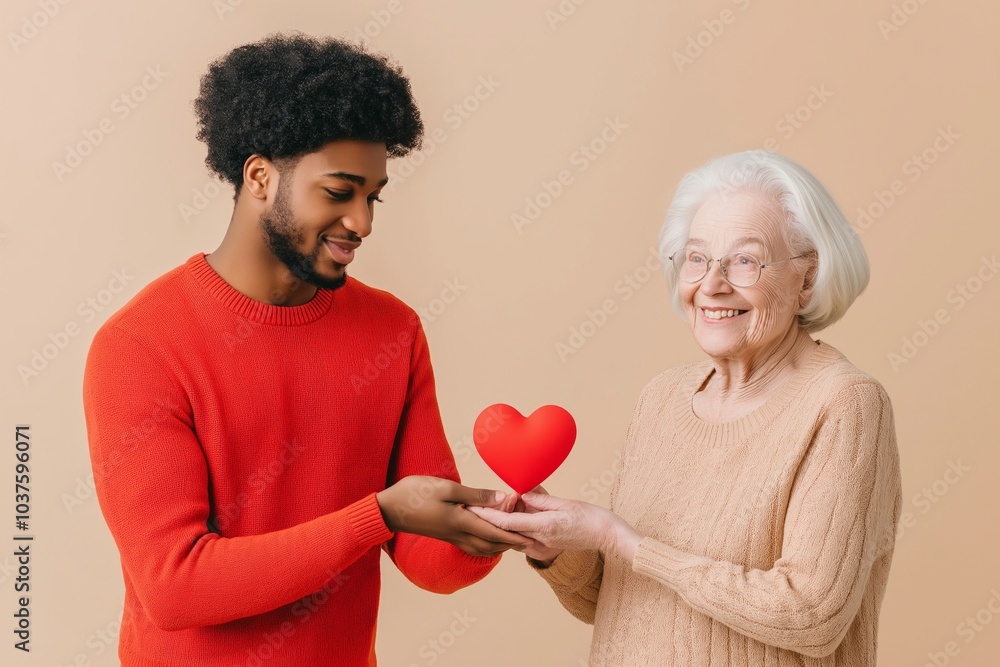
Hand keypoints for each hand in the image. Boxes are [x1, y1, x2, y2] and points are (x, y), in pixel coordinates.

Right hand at [376, 476, 530, 556]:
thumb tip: (501, 499)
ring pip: (482, 547)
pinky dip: (486, 545)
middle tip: (529, 541)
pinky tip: (488, 540)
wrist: (389, 510)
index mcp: (461, 522)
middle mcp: (459, 533)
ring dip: (500, 546)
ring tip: (514, 542)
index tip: (530, 537)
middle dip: (511, 543)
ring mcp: (451, 536)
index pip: (494, 531)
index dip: (514, 535)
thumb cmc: (416, 494)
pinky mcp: (446, 535)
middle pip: (491, 544)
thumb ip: (475, 495)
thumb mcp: (447, 488)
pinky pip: (472, 545)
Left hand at [468, 491, 641, 562]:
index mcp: (543, 528)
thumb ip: (540, 499)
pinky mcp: (545, 550)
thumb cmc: (591, 517)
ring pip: (512, 536)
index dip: (487, 515)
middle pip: (506, 531)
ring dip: (501, 523)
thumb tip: (520, 493)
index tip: (471, 507)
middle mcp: (540, 542)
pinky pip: (522, 539)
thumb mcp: (564, 503)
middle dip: (489, 518)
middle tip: (472, 505)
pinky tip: (509, 516)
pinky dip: (513, 529)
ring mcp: (542, 549)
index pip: (507, 523)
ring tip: (485, 508)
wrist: (608, 536)